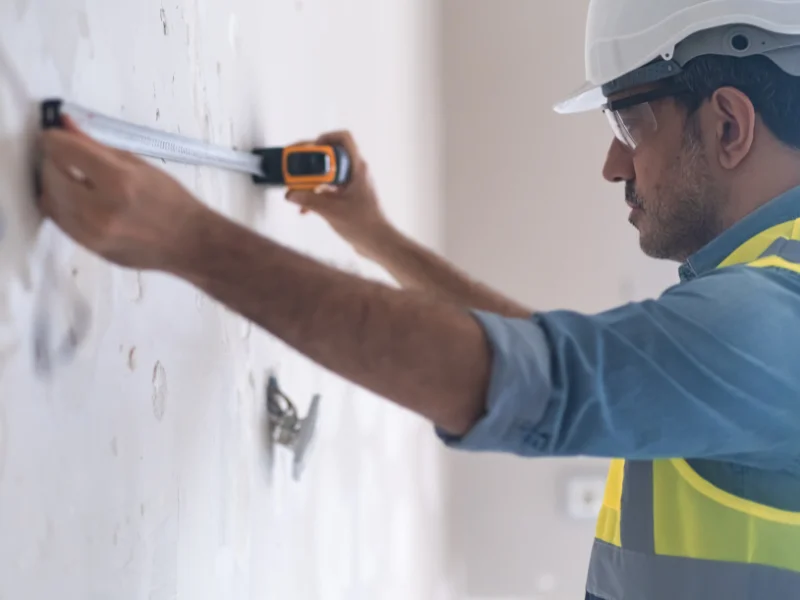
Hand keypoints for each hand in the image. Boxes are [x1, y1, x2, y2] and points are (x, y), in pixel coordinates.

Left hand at [37, 116, 208, 271]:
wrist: (189, 243)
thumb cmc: (172, 201)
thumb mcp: (140, 166)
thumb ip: (98, 146)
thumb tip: (65, 123)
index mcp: (118, 181)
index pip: (62, 149)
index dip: (56, 137)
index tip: (59, 136)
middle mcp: (99, 209)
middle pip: (49, 173)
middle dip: (53, 159)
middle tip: (68, 155)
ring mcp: (91, 233)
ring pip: (48, 198)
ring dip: (54, 182)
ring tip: (73, 177)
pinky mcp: (88, 247)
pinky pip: (57, 219)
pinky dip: (59, 203)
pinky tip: (76, 197)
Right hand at [285, 130, 393, 257]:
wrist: (378, 243)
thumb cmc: (364, 225)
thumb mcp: (332, 211)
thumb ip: (309, 201)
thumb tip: (290, 194)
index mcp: (358, 168)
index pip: (344, 138)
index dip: (325, 137)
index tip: (309, 149)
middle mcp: (355, 172)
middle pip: (330, 155)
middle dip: (309, 161)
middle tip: (293, 167)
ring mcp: (352, 185)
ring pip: (327, 174)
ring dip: (310, 181)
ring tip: (294, 190)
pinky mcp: (348, 197)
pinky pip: (328, 189)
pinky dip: (316, 195)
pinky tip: (304, 209)